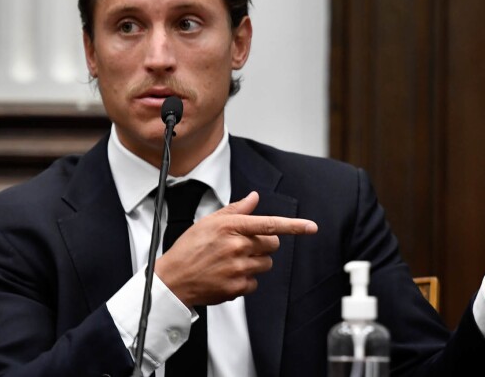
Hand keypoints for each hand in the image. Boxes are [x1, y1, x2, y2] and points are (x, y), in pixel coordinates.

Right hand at [155, 191, 317, 306]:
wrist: (173, 279)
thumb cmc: (189, 248)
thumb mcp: (209, 222)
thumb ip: (235, 210)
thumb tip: (253, 198)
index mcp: (231, 227)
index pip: (269, 224)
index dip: (294, 226)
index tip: (311, 227)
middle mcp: (237, 247)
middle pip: (272, 245)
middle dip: (265, 244)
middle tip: (245, 246)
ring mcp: (238, 268)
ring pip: (266, 264)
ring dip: (255, 262)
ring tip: (232, 261)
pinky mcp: (237, 288)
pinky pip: (255, 282)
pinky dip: (246, 280)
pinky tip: (228, 275)